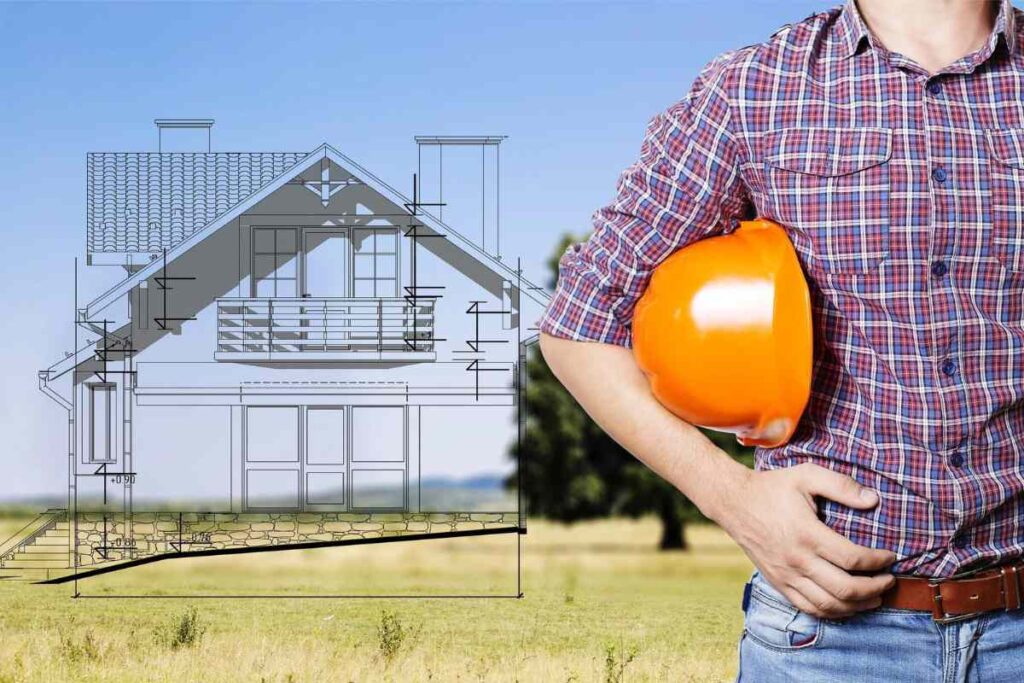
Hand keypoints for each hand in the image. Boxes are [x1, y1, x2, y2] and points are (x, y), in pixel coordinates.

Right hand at [714, 462, 896, 618]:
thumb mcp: (806, 475)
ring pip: (829, 605)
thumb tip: (873, 500)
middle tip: (889, 580)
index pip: (852, 558)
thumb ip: (841, 485)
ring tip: (875, 596)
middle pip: (845, 588)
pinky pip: (809, 608)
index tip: (890, 557)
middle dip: (875, 588)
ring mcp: (786, 575)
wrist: (733, 503)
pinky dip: (833, 612)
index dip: (878, 561)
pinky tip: (847, 604)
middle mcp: (797, 560)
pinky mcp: (778, 583)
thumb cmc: (772, 487)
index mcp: (807, 534)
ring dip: (858, 605)